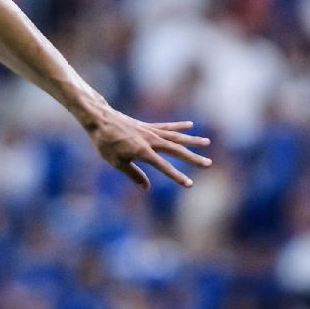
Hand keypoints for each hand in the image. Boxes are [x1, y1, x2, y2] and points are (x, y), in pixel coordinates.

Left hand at [86, 112, 211, 189]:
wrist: (100, 120)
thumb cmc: (106, 143)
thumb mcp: (117, 162)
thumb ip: (134, 174)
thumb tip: (146, 187)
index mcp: (143, 152)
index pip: (164, 167)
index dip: (177, 176)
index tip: (190, 184)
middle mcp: (151, 141)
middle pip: (177, 150)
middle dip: (193, 158)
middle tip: (209, 163)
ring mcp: (151, 131)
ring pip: (176, 137)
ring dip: (192, 140)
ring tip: (207, 142)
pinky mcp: (148, 126)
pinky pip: (166, 126)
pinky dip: (178, 126)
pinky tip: (190, 125)